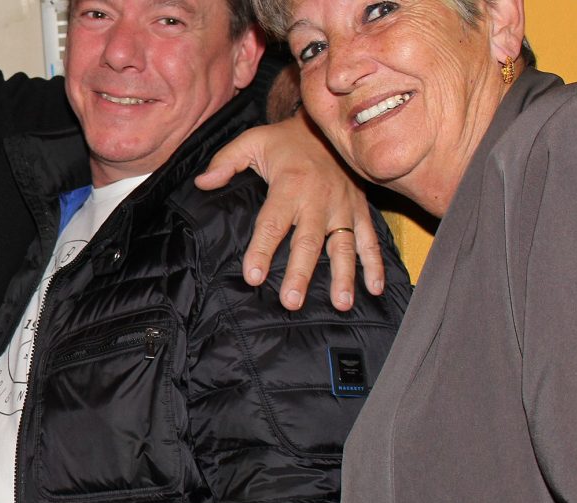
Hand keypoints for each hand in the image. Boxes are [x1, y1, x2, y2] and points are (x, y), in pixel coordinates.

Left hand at [195, 111, 383, 311]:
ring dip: (343, 276)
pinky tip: (374, 288)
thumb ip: (225, 161)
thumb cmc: (284, 139)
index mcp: (289, 185)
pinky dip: (374, 264)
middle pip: (308, 242)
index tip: (253, 277)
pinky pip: (369, 239)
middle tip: (291, 301)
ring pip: (343, 246)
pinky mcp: (360, 209)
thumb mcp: (251, 141)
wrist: (325, 125)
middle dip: (300, 274)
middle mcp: (318, 199)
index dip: (261, 251)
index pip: (271, 224)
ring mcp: (342, 207)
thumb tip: (202, 183)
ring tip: (341, 304)